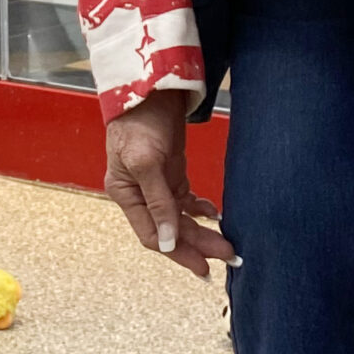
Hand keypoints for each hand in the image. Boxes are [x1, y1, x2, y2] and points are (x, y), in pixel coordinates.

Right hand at [102, 93, 235, 278]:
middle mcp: (140, 194)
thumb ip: (158, 202)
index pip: (152, 236)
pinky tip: (215, 216)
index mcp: (126, 195)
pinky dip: (201, 210)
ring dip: (203, 232)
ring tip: (226, 245)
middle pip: (170, 230)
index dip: (177, 253)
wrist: (151, 86)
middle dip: (198, 245)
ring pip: (181, 218)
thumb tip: (167, 241)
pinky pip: (186, 200)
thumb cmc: (140, 121)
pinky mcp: (171, 171)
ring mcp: (157, 184)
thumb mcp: (146, 161)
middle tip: (227, 256)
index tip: (203, 266)